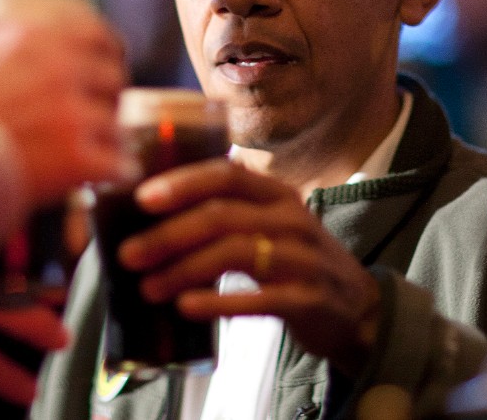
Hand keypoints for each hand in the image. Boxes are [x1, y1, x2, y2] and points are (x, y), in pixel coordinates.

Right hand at [0, 13, 132, 207]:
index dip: (108, 53)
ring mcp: (73, 113)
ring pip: (116, 126)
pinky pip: (117, 165)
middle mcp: (59, 69)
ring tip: (97, 157)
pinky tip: (104, 180)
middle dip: (108, 100)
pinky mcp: (78, 157)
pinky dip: (113, 175)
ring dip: (109, 142)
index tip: (109, 65)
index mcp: (30, 40)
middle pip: (113, 79)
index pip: (95, 34)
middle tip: (98, 119)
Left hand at [118, 158, 380, 376]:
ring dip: (184, 270)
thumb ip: (223, 216)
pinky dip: (219, 303)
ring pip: (235, 253)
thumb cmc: (293, 264)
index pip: (226, 175)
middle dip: (168, 234)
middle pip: (222, 216)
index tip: (141, 199)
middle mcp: (292, 218)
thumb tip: (146, 219)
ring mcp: (303, 258)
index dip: (182, 183)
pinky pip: (259, 298)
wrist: (358, 311)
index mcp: (275, 194)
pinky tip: (186, 307)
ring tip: (149, 287)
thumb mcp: (267, 228)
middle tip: (129, 254)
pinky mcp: (309, 298)